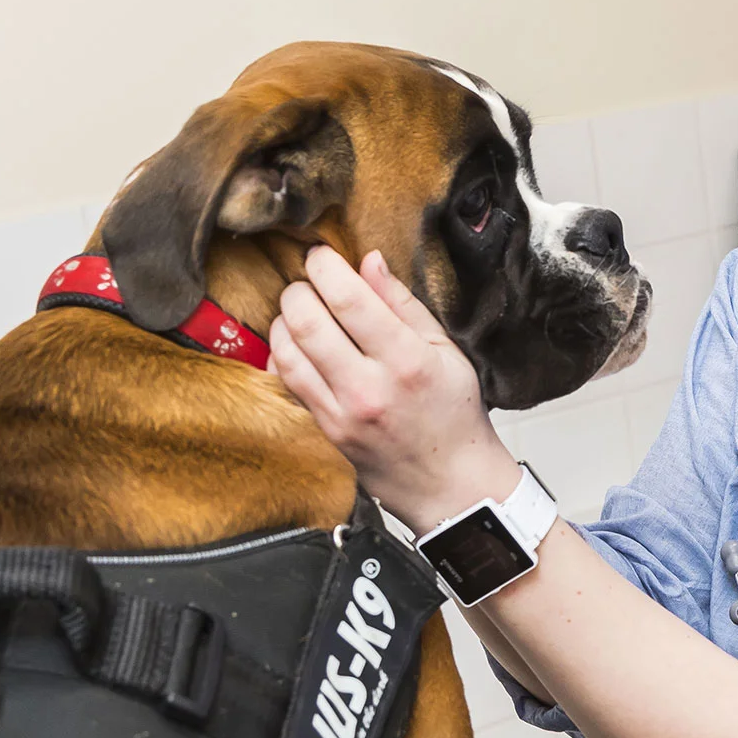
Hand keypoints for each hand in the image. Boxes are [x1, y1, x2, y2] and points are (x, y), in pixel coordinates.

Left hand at [270, 247, 517, 528]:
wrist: (449, 482)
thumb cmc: (454, 413)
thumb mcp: (446, 350)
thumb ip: (403, 304)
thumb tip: (369, 261)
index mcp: (407, 360)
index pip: (349, 299)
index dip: (325, 267)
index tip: (321, 255)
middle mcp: (369, 387)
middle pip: (306, 321)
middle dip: (298, 289)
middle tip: (307, 281)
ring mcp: (342, 413)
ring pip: (287, 351)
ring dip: (284, 320)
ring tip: (299, 310)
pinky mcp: (326, 430)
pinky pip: (287, 382)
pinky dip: (283, 354)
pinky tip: (297, 345)